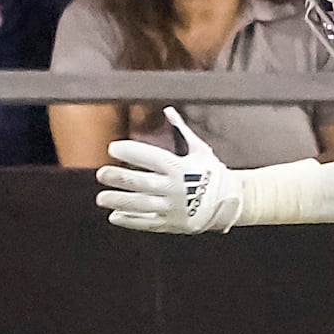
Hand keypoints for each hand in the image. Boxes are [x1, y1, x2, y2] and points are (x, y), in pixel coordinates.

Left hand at [98, 110, 241, 233]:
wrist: (232, 202)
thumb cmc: (213, 172)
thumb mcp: (200, 150)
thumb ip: (181, 131)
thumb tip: (168, 109)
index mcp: (182, 167)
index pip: (152, 157)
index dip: (132, 151)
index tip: (112, 147)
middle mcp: (177, 188)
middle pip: (143, 183)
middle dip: (121, 178)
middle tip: (101, 174)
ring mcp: (175, 208)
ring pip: (143, 205)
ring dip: (120, 201)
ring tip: (101, 198)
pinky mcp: (175, 224)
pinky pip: (149, 223)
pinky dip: (131, 221)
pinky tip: (115, 216)